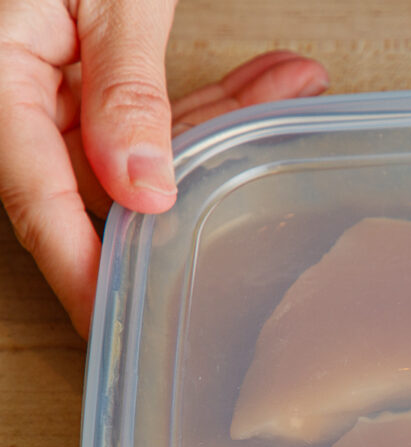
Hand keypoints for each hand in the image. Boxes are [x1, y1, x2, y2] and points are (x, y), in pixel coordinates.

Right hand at [0, 0, 328, 337]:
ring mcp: (55, 85)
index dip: (87, 271)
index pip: (40, 206)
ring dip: (222, 120)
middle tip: (248, 231)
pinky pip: (148, 101)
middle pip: (101, 182)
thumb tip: (144, 188)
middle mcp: (19, 96)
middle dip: (191, 185)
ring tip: (293, 89)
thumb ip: (124, 90)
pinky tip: (276, 78)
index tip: (127, 323)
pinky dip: (213, 91)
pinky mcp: (85, 69)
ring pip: (142, 138)